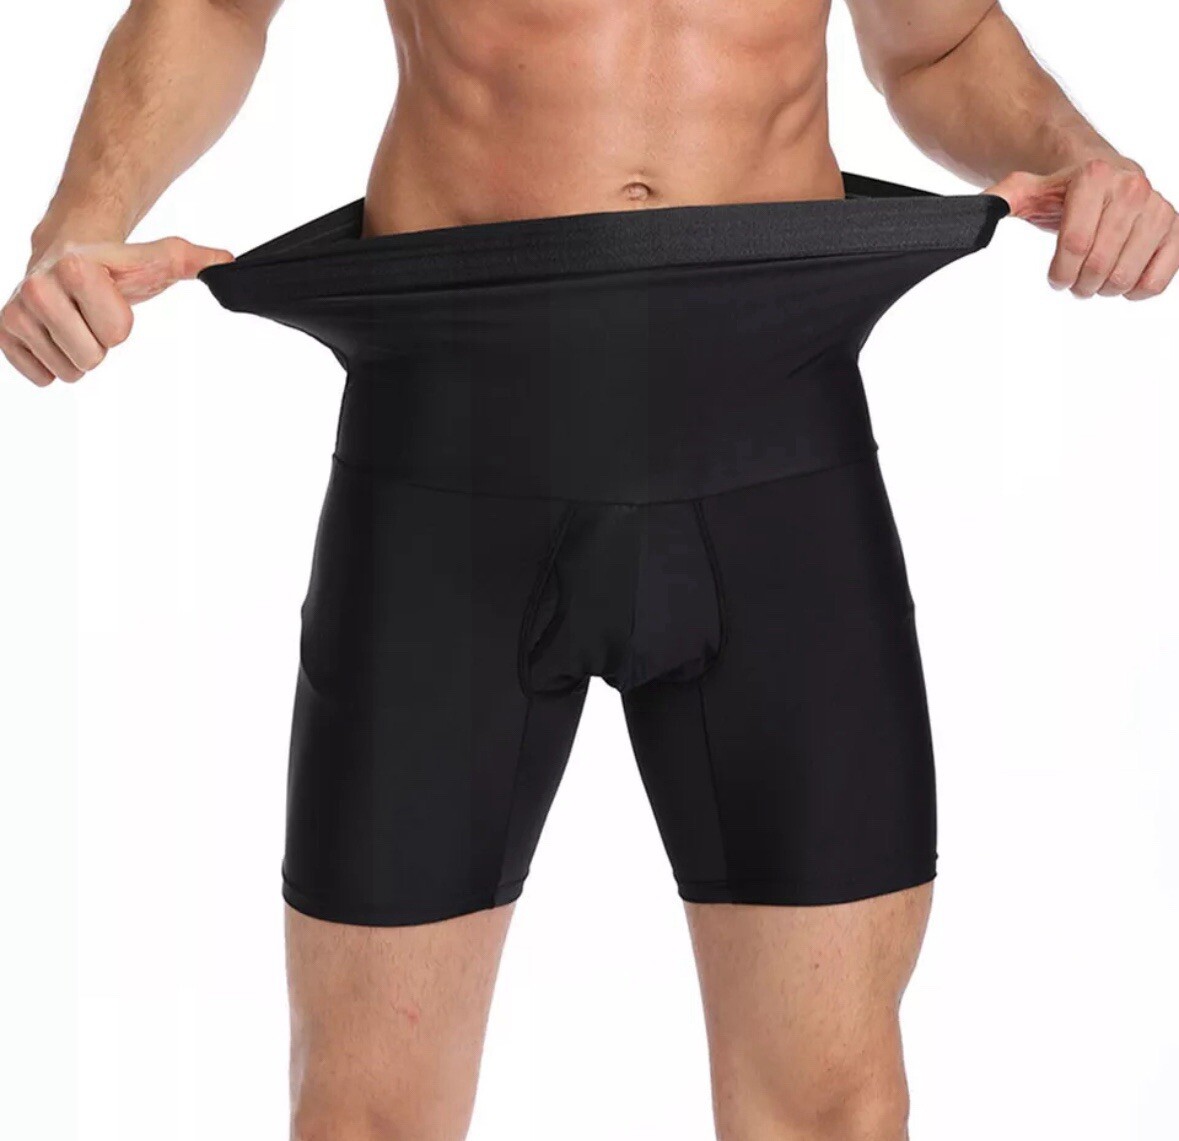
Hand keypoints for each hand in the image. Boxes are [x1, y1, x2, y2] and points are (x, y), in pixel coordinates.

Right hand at [1, 237, 232, 385]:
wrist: (64, 254)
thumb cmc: (116, 265)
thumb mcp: (156, 261)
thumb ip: (192, 261)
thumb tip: (228, 263)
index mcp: (75, 269)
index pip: (116, 334)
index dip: (121, 323)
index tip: (111, 301)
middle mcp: (36, 288)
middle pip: (91, 358)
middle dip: (99, 343)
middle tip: (91, 317)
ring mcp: (16, 313)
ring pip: (69, 371)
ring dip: (78, 355)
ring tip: (74, 323)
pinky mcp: (3, 334)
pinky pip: (42, 377)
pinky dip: (54, 363)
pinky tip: (55, 335)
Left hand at [987, 159, 1177, 299]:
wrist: (1105, 176)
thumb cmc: (1063, 192)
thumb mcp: (1028, 191)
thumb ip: (1001, 199)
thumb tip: (978, 212)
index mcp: (1094, 177)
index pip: (1075, 244)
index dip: (1060, 272)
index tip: (1055, 277)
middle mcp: (1131, 188)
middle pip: (1098, 265)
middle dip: (1078, 284)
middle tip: (1074, 280)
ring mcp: (1157, 208)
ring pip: (1125, 277)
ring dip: (1103, 290)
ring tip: (1094, 278)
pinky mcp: (1174, 229)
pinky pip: (1158, 279)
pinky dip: (1136, 292)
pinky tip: (1122, 282)